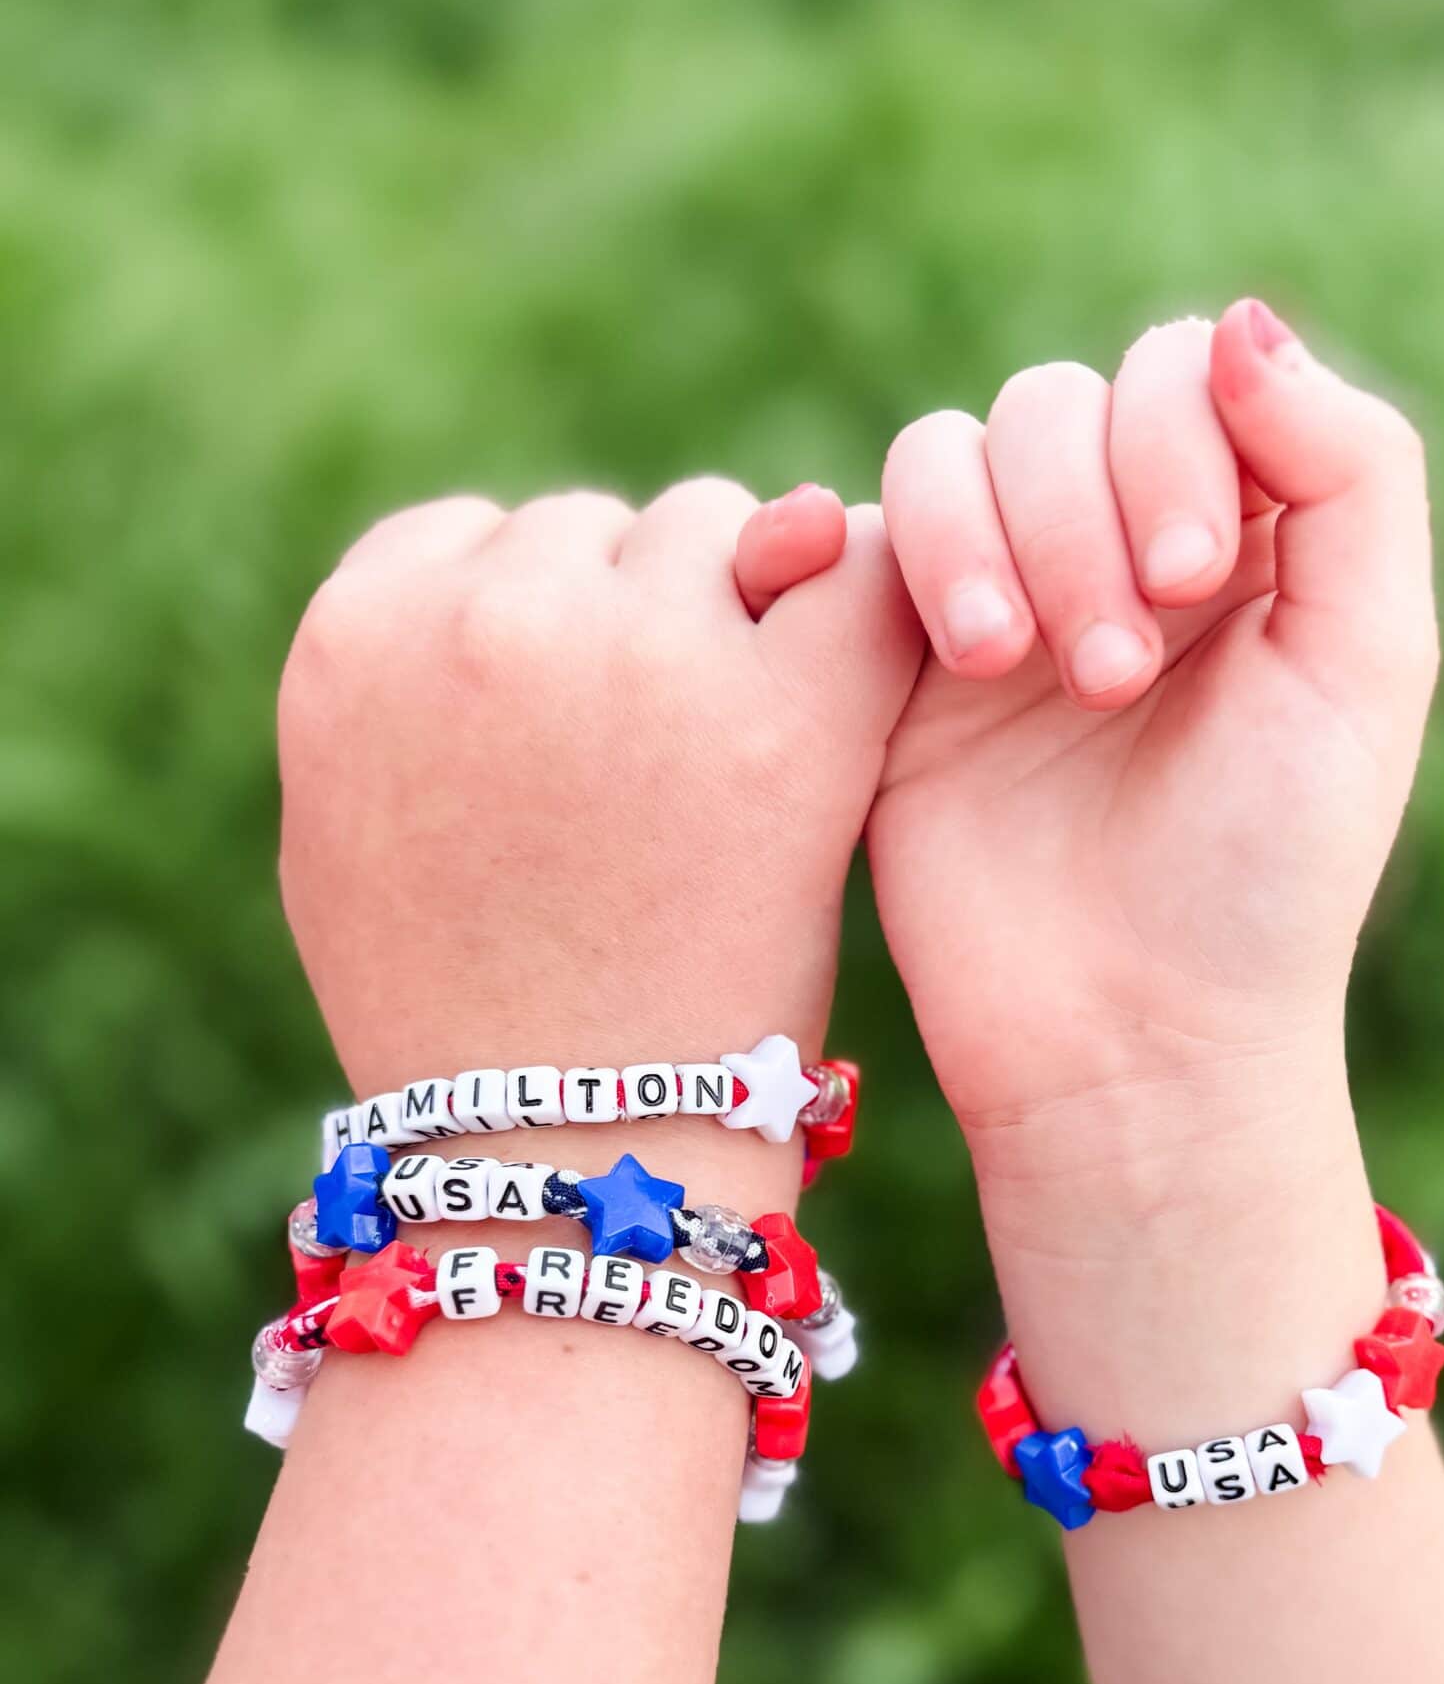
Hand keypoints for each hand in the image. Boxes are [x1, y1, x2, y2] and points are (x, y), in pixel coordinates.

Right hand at [280, 479, 917, 1102]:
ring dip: (741, 619)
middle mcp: (489, 617)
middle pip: (597, 532)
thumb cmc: (458, 1013)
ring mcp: (640, 655)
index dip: (536, 630)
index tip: (562, 737)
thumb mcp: (344, 836)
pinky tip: (844, 708)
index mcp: (359, 637)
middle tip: (655, 775)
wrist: (577, 1152)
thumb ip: (395, 681)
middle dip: (635, 622)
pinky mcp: (785, 714)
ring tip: (725, 778)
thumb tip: (496, 563)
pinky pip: (855, 578)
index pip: (473, 537)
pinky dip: (858, 618)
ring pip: (718, 530)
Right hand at [861, 302, 1437, 1204]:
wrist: (1132, 1040)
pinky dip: (910, 556)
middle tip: (1118, 675)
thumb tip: (1243, 321)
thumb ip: (1350, 472)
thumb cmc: (1268, 873)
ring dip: (994, 538)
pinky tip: (961, 663)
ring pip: (960, 446)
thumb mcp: (1368, 664)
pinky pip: (869, 528)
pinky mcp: (899, 667)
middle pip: (1065, 400)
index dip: (1176, 443)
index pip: (1187, 374)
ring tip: (1021, 672)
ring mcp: (1003, 600)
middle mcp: (1120, 549)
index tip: (1192, 583)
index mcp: (1248, 537)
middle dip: (1085, 516)